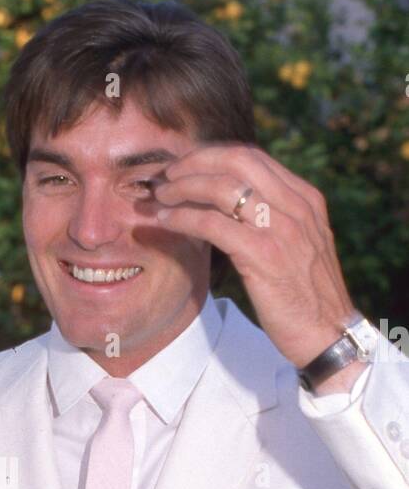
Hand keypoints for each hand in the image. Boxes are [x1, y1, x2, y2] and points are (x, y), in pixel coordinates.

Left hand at [152, 142, 358, 369]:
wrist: (328, 333)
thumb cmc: (307, 295)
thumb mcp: (300, 244)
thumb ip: (277, 218)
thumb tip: (235, 204)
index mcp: (305, 199)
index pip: (253, 157)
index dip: (212, 156)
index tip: (186, 167)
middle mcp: (296, 206)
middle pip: (236, 161)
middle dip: (194, 163)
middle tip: (167, 176)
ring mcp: (281, 229)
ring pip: (222, 188)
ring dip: (183, 188)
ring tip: (159, 198)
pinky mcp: (263, 255)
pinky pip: (213, 224)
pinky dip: (183, 218)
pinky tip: (165, 221)